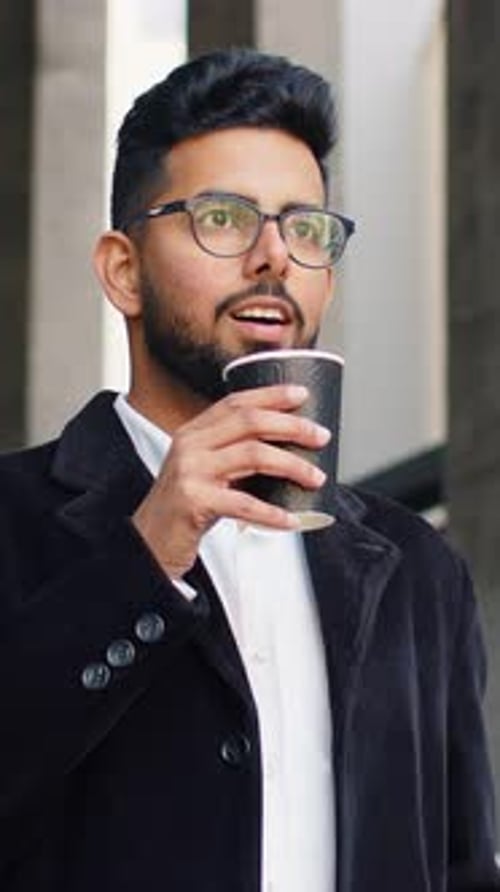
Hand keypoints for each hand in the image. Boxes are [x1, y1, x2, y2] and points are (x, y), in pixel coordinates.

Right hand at [132, 385, 330, 577]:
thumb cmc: (184, 508)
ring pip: (253, 456)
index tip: (301, 394)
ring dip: (292, 465)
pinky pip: (244, 504)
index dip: (271, 395)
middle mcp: (190, 445)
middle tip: (320, 435)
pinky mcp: (194, 502)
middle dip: (292, 425)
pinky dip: (272, 513)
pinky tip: (290, 519)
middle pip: (249, 422)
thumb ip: (232, 454)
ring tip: (316, 477)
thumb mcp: (203, 470)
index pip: (236, 402)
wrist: (149, 543)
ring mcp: (190, 472)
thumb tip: (286, 450)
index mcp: (194, 432)